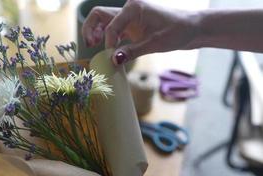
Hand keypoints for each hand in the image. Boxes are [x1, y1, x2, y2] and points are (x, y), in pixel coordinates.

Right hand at [82, 0, 198, 65]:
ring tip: (94, 46)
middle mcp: (128, 9)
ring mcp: (129, 16)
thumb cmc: (178, 31)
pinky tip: (107, 48)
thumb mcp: (155, 43)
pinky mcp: (132, 25)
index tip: (111, 58)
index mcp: (133, 7)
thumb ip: (132, 51)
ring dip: (95, 32)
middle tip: (90, 45)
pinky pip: (113, 29)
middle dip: (91, 29)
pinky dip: (106, 37)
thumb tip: (112, 60)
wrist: (193, 28)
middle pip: (99, 15)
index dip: (108, 43)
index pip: (111, 26)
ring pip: (103, 21)